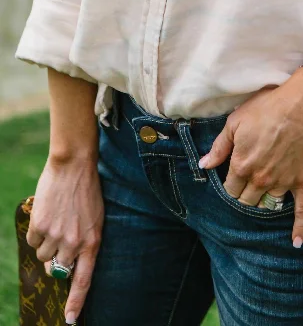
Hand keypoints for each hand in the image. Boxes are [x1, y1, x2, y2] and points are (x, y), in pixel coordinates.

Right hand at [26, 154, 103, 324]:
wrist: (74, 166)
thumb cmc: (87, 191)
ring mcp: (56, 236)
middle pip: (57, 269)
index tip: (68, 320)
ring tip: (56, 220)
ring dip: (45, 243)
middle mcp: (74, 243)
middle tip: (59, 240)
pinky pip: (32, 241)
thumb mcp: (96, 219)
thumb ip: (84, 242)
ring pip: (42, 255)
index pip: (84, 280)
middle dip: (55, 261)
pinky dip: (36, 231)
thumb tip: (67, 263)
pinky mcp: (40, 226)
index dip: (75, 302)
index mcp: (92, 242)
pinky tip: (47, 214)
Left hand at [198, 67, 302, 246]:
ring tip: (264, 197)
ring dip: (265, 202)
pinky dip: (300, 229)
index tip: (232, 180)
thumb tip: (203, 165)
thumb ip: (219, 146)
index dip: (230, 184)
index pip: (230, 188)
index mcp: (242, 165)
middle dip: (244, 195)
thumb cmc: (268, 108)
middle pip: (247, 200)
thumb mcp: (236, 121)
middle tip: (247, 188)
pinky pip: (302, 211)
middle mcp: (261, 179)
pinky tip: (297, 242)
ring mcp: (283, 184)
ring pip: (268, 204)